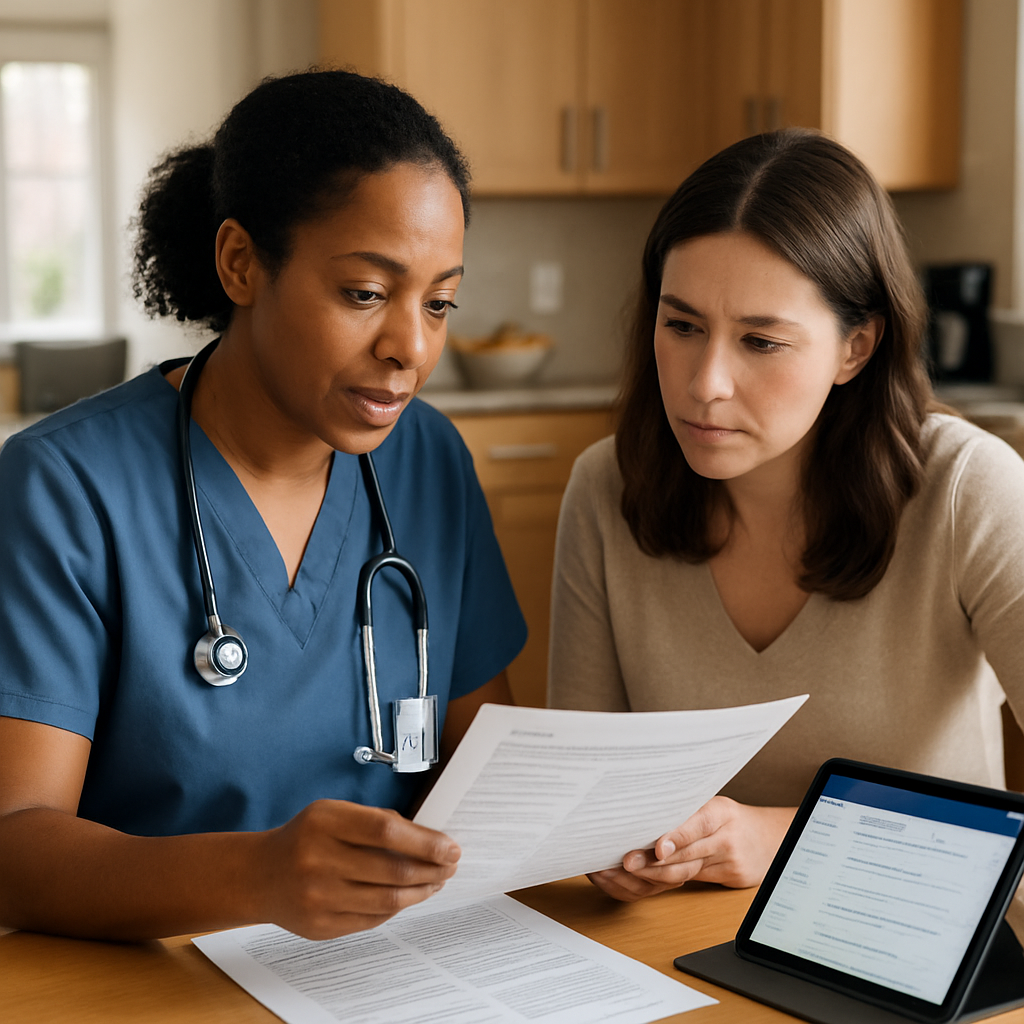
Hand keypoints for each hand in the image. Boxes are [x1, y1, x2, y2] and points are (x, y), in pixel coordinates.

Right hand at [255, 799, 459, 939]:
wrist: (260, 875)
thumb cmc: (307, 837)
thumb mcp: (335, 814)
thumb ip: (377, 822)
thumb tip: (429, 839)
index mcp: (325, 822)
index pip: (386, 831)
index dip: (426, 841)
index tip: (451, 847)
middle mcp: (319, 860)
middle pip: (393, 870)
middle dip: (432, 869)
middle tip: (451, 865)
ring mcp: (318, 898)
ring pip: (388, 900)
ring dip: (422, 891)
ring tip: (436, 881)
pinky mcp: (321, 926)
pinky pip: (373, 919)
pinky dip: (397, 907)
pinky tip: (409, 896)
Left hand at [587, 796, 794, 901]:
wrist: (770, 838)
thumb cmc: (730, 818)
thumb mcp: (713, 805)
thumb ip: (685, 812)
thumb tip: (645, 814)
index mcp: (720, 811)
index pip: (697, 824)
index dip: (676, 837)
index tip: (656, 847)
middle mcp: (725, 836)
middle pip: (688, 853)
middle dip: (655, 860)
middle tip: (628, 862)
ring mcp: (729, 859)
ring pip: (688, 871)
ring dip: (657, 874)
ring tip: (632, 871)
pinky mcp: (730, 877)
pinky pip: (694, 880)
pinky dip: (670, 880)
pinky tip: (649, 879)